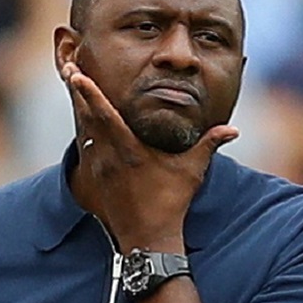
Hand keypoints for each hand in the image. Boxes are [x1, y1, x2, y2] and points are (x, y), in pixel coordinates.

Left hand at [61, 61, 237, 250]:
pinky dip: (84, 126)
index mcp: (130, 151)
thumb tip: (233, 130)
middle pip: (87, 116)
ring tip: (73, 81)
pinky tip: (82, 114)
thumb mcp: (191, 171)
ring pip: (84, 129)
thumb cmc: (171, 203)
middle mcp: (109, 157)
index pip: (105, 116)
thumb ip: (209, 145)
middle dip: (78, 90)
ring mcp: (100, 168)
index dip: (90, 94)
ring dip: (79, 106)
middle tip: (69, 63)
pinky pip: (86, 145)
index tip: (77, 74)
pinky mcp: (97, 177)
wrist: (148, 238)